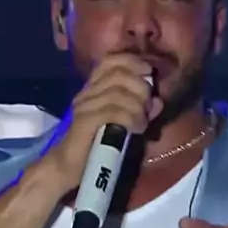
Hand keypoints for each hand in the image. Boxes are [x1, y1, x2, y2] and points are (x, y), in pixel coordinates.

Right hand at [43, 54, 162, 194]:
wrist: (68, 166)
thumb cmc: (96, 143)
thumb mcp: (123, 123)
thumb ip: (140, 110)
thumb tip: (158, 102)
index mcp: (94, 88)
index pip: (110, 61)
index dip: (132, 61)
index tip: (148, 71)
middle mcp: (87, 92)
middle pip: (119, 75)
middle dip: (140, 88)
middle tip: (147, 109)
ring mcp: (85, 106)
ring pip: (119, 93)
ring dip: (138, 107)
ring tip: (141, 123)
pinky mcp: (85, 122)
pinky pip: (114, 112)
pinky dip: (131, 118)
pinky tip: (136, 129)